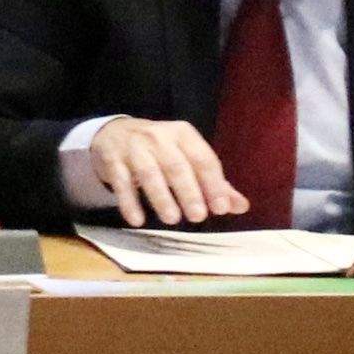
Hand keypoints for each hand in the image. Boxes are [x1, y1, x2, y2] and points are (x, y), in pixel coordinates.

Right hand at [83, 116, 245, 226]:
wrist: (113, 133)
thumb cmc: (158, 150)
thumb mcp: (186, 157)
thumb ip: (213, 182)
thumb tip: (241, 206)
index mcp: (183, 134)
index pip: (202, 158)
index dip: (213, 183)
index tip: (220, 208)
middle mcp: (159, 137)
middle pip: (176, 165)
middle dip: (189, 191)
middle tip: (198, 216)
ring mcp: (134, 148)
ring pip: (148, 173)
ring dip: (161, 196)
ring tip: (172, 219)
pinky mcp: (113, 161)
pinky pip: (121, 183)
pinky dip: (129, 202)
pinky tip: (137, 220)